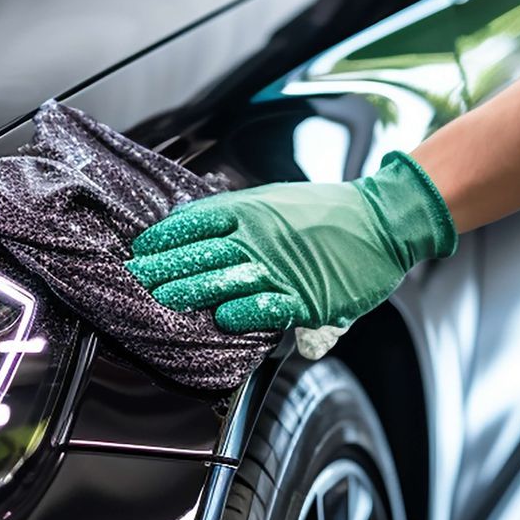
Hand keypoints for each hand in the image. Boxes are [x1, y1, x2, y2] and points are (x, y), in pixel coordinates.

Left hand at [125, 152, 457, 332]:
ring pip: (223, 281)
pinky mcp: (304, 297)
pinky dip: (241, 313)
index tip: (142, 249)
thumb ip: (241, 216)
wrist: (383, 221)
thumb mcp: (279, 201)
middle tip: (136, 280)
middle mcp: (260, 238)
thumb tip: (200, 228)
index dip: (165, 237)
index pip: (196, 222)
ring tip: (162, 300)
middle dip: (163, 268)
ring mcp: (281, 268)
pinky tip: (220, 318)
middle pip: (199, 253)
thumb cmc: (331, 213)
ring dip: (188, 291)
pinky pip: (265, 307)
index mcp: (253, 211)